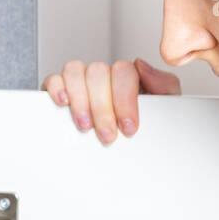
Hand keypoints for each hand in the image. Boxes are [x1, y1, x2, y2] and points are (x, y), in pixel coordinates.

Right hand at [40, 57, 181, 144]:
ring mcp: (81, 80)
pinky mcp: (60, 89)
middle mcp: (103, 75)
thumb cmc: (144, 126)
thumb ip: (163, 84)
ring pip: (75, 71)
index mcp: (127, 76)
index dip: (124, 99)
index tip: (128, 126)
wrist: (131, 153)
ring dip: (80, 100)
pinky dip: (57, 88)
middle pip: (98, 72)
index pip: (123, 71)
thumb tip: (143, 66)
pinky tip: (64, 103)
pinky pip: (54, 78)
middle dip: (102, 107)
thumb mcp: (164, 107)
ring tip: (86, 125)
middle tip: (107, 134)